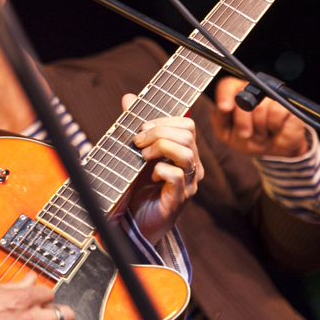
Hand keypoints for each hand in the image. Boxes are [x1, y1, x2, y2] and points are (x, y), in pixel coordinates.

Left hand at [124, 94, 201, 244]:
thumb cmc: (138, 187)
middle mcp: (191, 167)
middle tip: (138, 143)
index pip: (187, 125)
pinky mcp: (178, 200)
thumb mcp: (135, 153)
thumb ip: (135, 126)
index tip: (141, 127)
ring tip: (143, 156)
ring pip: (187, 154)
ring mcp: (187, 184)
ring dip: (160, 148)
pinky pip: (176, 177)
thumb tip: (129, 98)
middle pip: (187, 135)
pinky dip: (161, 170)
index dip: (163, 121)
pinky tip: (150, 175)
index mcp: (183, 152)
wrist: (135, 222)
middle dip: (158, 132)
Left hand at [210, 77, 309, 156]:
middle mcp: (253, 92)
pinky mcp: (287, 104)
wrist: (277, 150)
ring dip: (260, 128)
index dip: (225, 95)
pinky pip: (277, 113)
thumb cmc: (250, 139)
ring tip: (262, 132)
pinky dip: (274, 126)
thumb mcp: (227, 133)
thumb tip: (224, 106)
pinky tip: (275, 130)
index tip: (224, 108)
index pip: (227, 86)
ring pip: (260, 107)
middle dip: (243, 123)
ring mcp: (272, 97)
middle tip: (248, 133)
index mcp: (235, 96)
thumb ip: (219, 118)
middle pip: (243, 99)